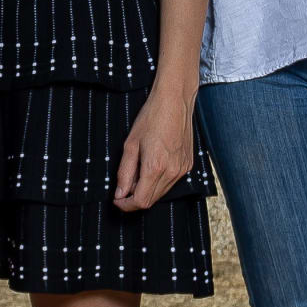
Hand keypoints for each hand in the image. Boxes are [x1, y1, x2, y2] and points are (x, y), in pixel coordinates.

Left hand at [113, 83, 197, 212]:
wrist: (175, 101)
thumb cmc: (151, 118)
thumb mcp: (130, 144)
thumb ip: (124, 172)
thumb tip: (120, 193)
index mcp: (155, 167)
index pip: (141, 201)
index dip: (127, 205)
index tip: (117, 200)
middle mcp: (172, 172)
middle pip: (152, 200)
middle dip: (135, 198)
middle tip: (124, 187)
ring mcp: (182, 169)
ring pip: (162, 193)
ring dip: (147, 190)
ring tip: (137, 172)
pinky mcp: (188, 165)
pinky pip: (171, 182)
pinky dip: (159, 181)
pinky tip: (152, 166)